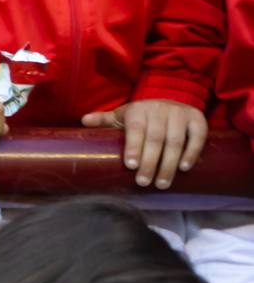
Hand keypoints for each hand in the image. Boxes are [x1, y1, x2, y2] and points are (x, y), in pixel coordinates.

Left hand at [82, 100, 206, 189]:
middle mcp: (160, 109)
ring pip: (176, 140)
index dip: (134, 146)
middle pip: (156, 138)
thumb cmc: (140, 116)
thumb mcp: (121, 116)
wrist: (169, 99)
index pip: (135, 128)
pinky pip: (198, 136)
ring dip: (170, 163)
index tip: (131, 166)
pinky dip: (192, 152)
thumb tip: (84, 120)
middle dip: (150, 162)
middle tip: (144, 182)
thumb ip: (104, 120)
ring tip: (162, 183)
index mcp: (139, 110)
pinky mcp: (197, 119)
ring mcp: (180, 114)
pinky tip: (185, 168)